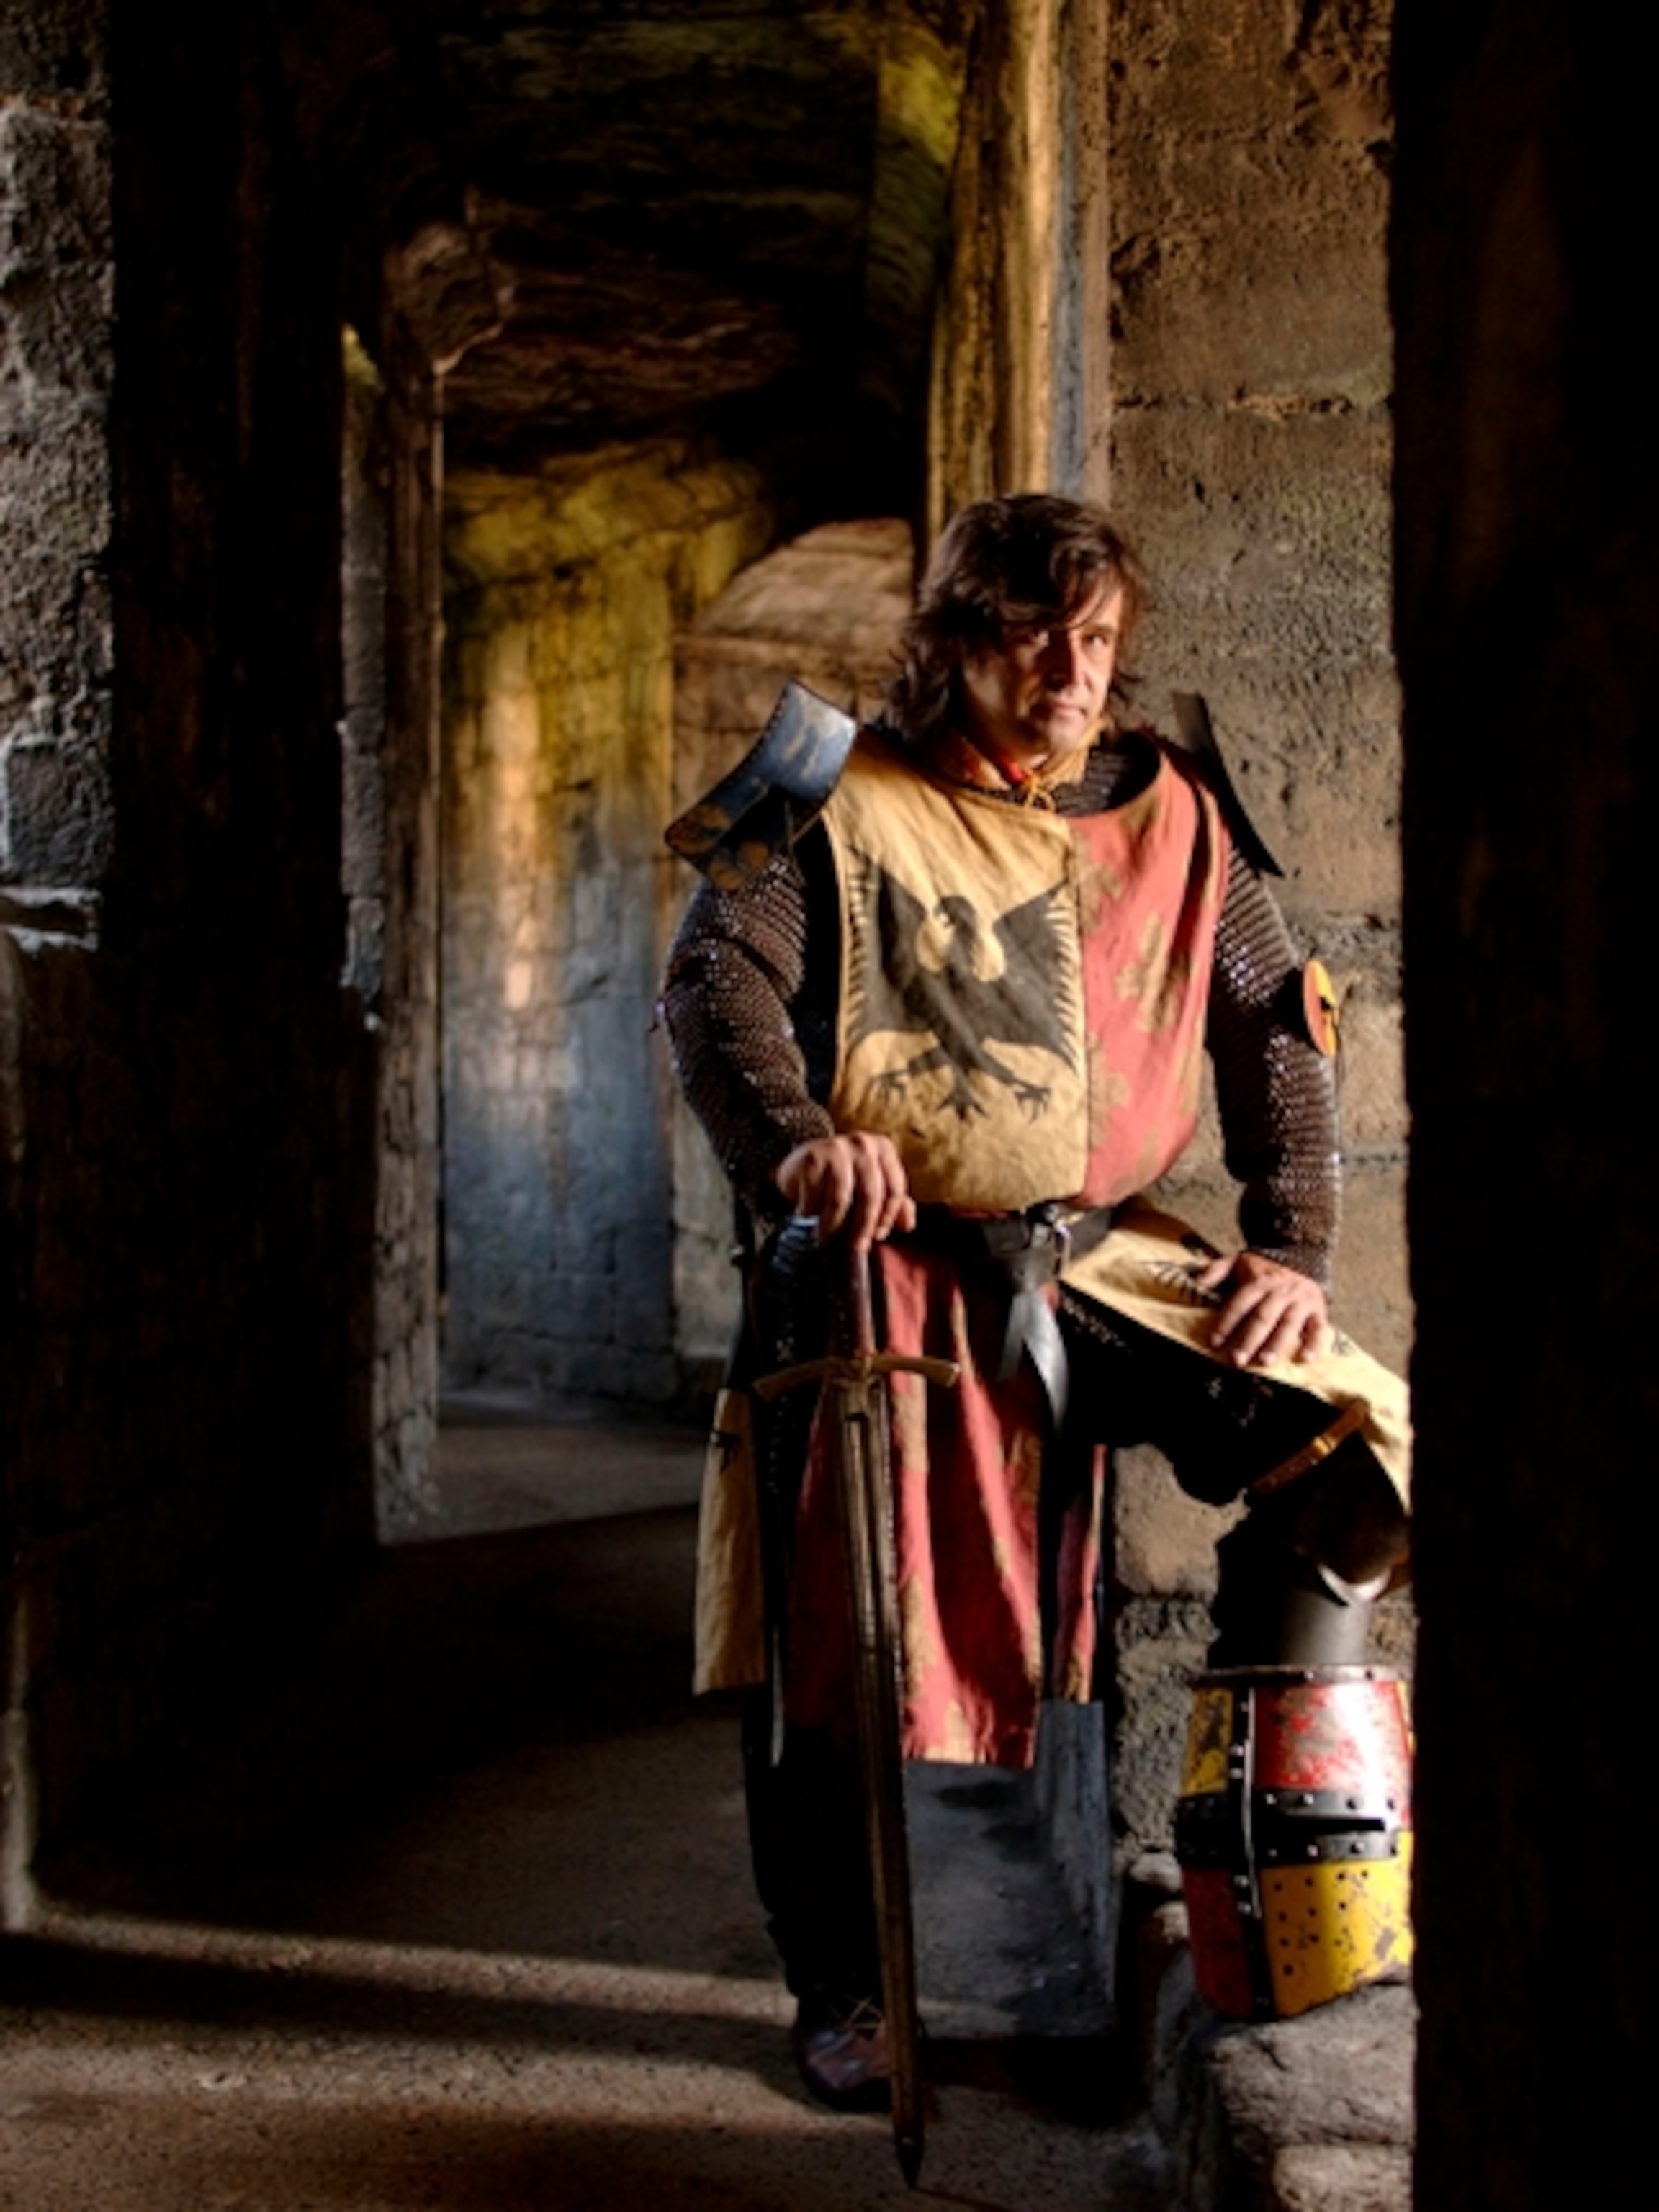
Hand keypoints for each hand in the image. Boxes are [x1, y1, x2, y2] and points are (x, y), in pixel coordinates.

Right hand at [774, 1134, 916, 1250]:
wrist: (799, 1162)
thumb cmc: (842, 1178)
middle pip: (871, 1195)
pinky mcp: (812, 1158)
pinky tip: (808, 1217)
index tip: (877, 1237)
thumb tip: (907, 1225)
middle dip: (864, 1226)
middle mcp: (862, 1143)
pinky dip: (811, 1213)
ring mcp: (836, 1148)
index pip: (894, 1189)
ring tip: (826, 1236)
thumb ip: (893, 1202)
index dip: (887, 1218)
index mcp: (883, 1148)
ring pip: (841, 1199)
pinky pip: (815, 1197)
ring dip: (833, 1224)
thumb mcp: (871, 1185)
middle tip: (856, 1246)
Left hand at [1197, 1251, 1329, 1369]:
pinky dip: (1314, 1344)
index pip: (1240, 1304)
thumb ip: (1216, 1270)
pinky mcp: (1318, 1310)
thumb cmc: (1263, 1267)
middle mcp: (1280, 1292)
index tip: (1214, 1342)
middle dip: (1249, 1340)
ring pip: (1288, 1324)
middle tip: (1237, 1360)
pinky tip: (1305, 1359)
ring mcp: (1301, 1302)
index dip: (1226, 1323)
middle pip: (1263, 1318)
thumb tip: (1196, 1283)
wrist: (1301, 1255)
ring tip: (1265, 1362)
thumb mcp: (1237, 1261)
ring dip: (1277, 1344)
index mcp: (1259, 1281)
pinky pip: (1319, 1328)